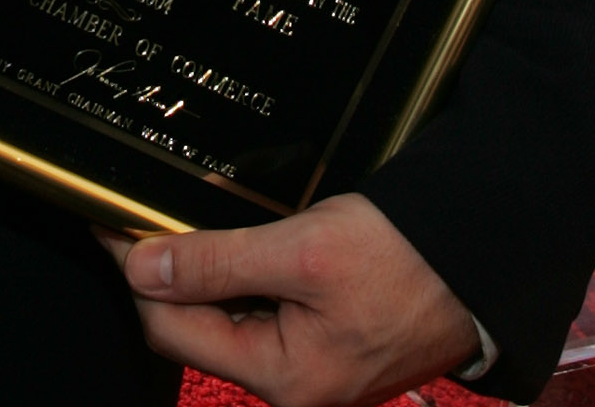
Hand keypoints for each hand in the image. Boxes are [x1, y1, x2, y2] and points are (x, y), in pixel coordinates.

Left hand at [100, 191, 480, 404]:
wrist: (483, 258)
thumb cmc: (405, 259)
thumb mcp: (302, 251)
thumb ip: (217, 263)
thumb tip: (140, 268)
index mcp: (285, 381)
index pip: (173, 330)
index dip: (136, 272)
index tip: (110, 220)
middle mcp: (295, 387)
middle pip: (199, 328)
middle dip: (169, 271)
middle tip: (143, 208)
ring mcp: (314, 368)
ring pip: (230, 316)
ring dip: (206, 270)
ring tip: (187, 215)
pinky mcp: (329, 342)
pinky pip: (264, 310)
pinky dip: (243, 273)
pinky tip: (236, 238)